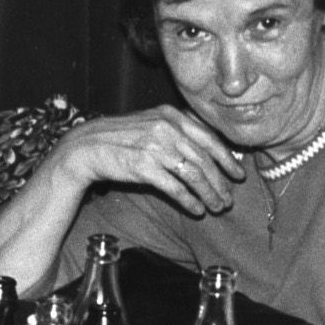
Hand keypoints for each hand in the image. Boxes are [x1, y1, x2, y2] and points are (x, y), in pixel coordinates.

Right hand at [52, 108, 248, 217]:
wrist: (86, 147)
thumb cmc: (120, 138)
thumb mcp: (150, 123)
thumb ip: (177, 129)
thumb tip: (206, 148)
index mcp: (171, 115)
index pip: (208, 138)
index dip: (227, 158)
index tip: (238, 174)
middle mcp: (166, 128)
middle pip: (204, 159)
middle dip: (220, 182)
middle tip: (228, 199)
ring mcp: (156, 147)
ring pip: (194, 174)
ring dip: (209, 194)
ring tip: (216, 207)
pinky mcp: (144, 167)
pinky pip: (175, 187)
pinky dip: (190, 200)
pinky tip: (197, 210)